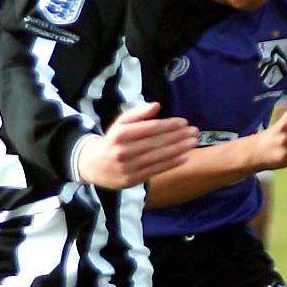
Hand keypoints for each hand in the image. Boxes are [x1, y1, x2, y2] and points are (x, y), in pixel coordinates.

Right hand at [75, 102, 196, 188]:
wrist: (92, 165)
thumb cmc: (112, 141)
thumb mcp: (120, 124)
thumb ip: (137, 114)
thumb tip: (156, 105)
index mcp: (120, 134)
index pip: (149, 128)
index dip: (168, 125)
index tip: (184, 122)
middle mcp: (123, 151)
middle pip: (156, 143)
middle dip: (178, 136)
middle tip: (195, 131)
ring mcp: (128, 167)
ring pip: (158, 157)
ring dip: (179, 149)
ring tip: (193, 142)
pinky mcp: (132, 180)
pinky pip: (156, 170)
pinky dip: (172, 163)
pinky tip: (184, 156)